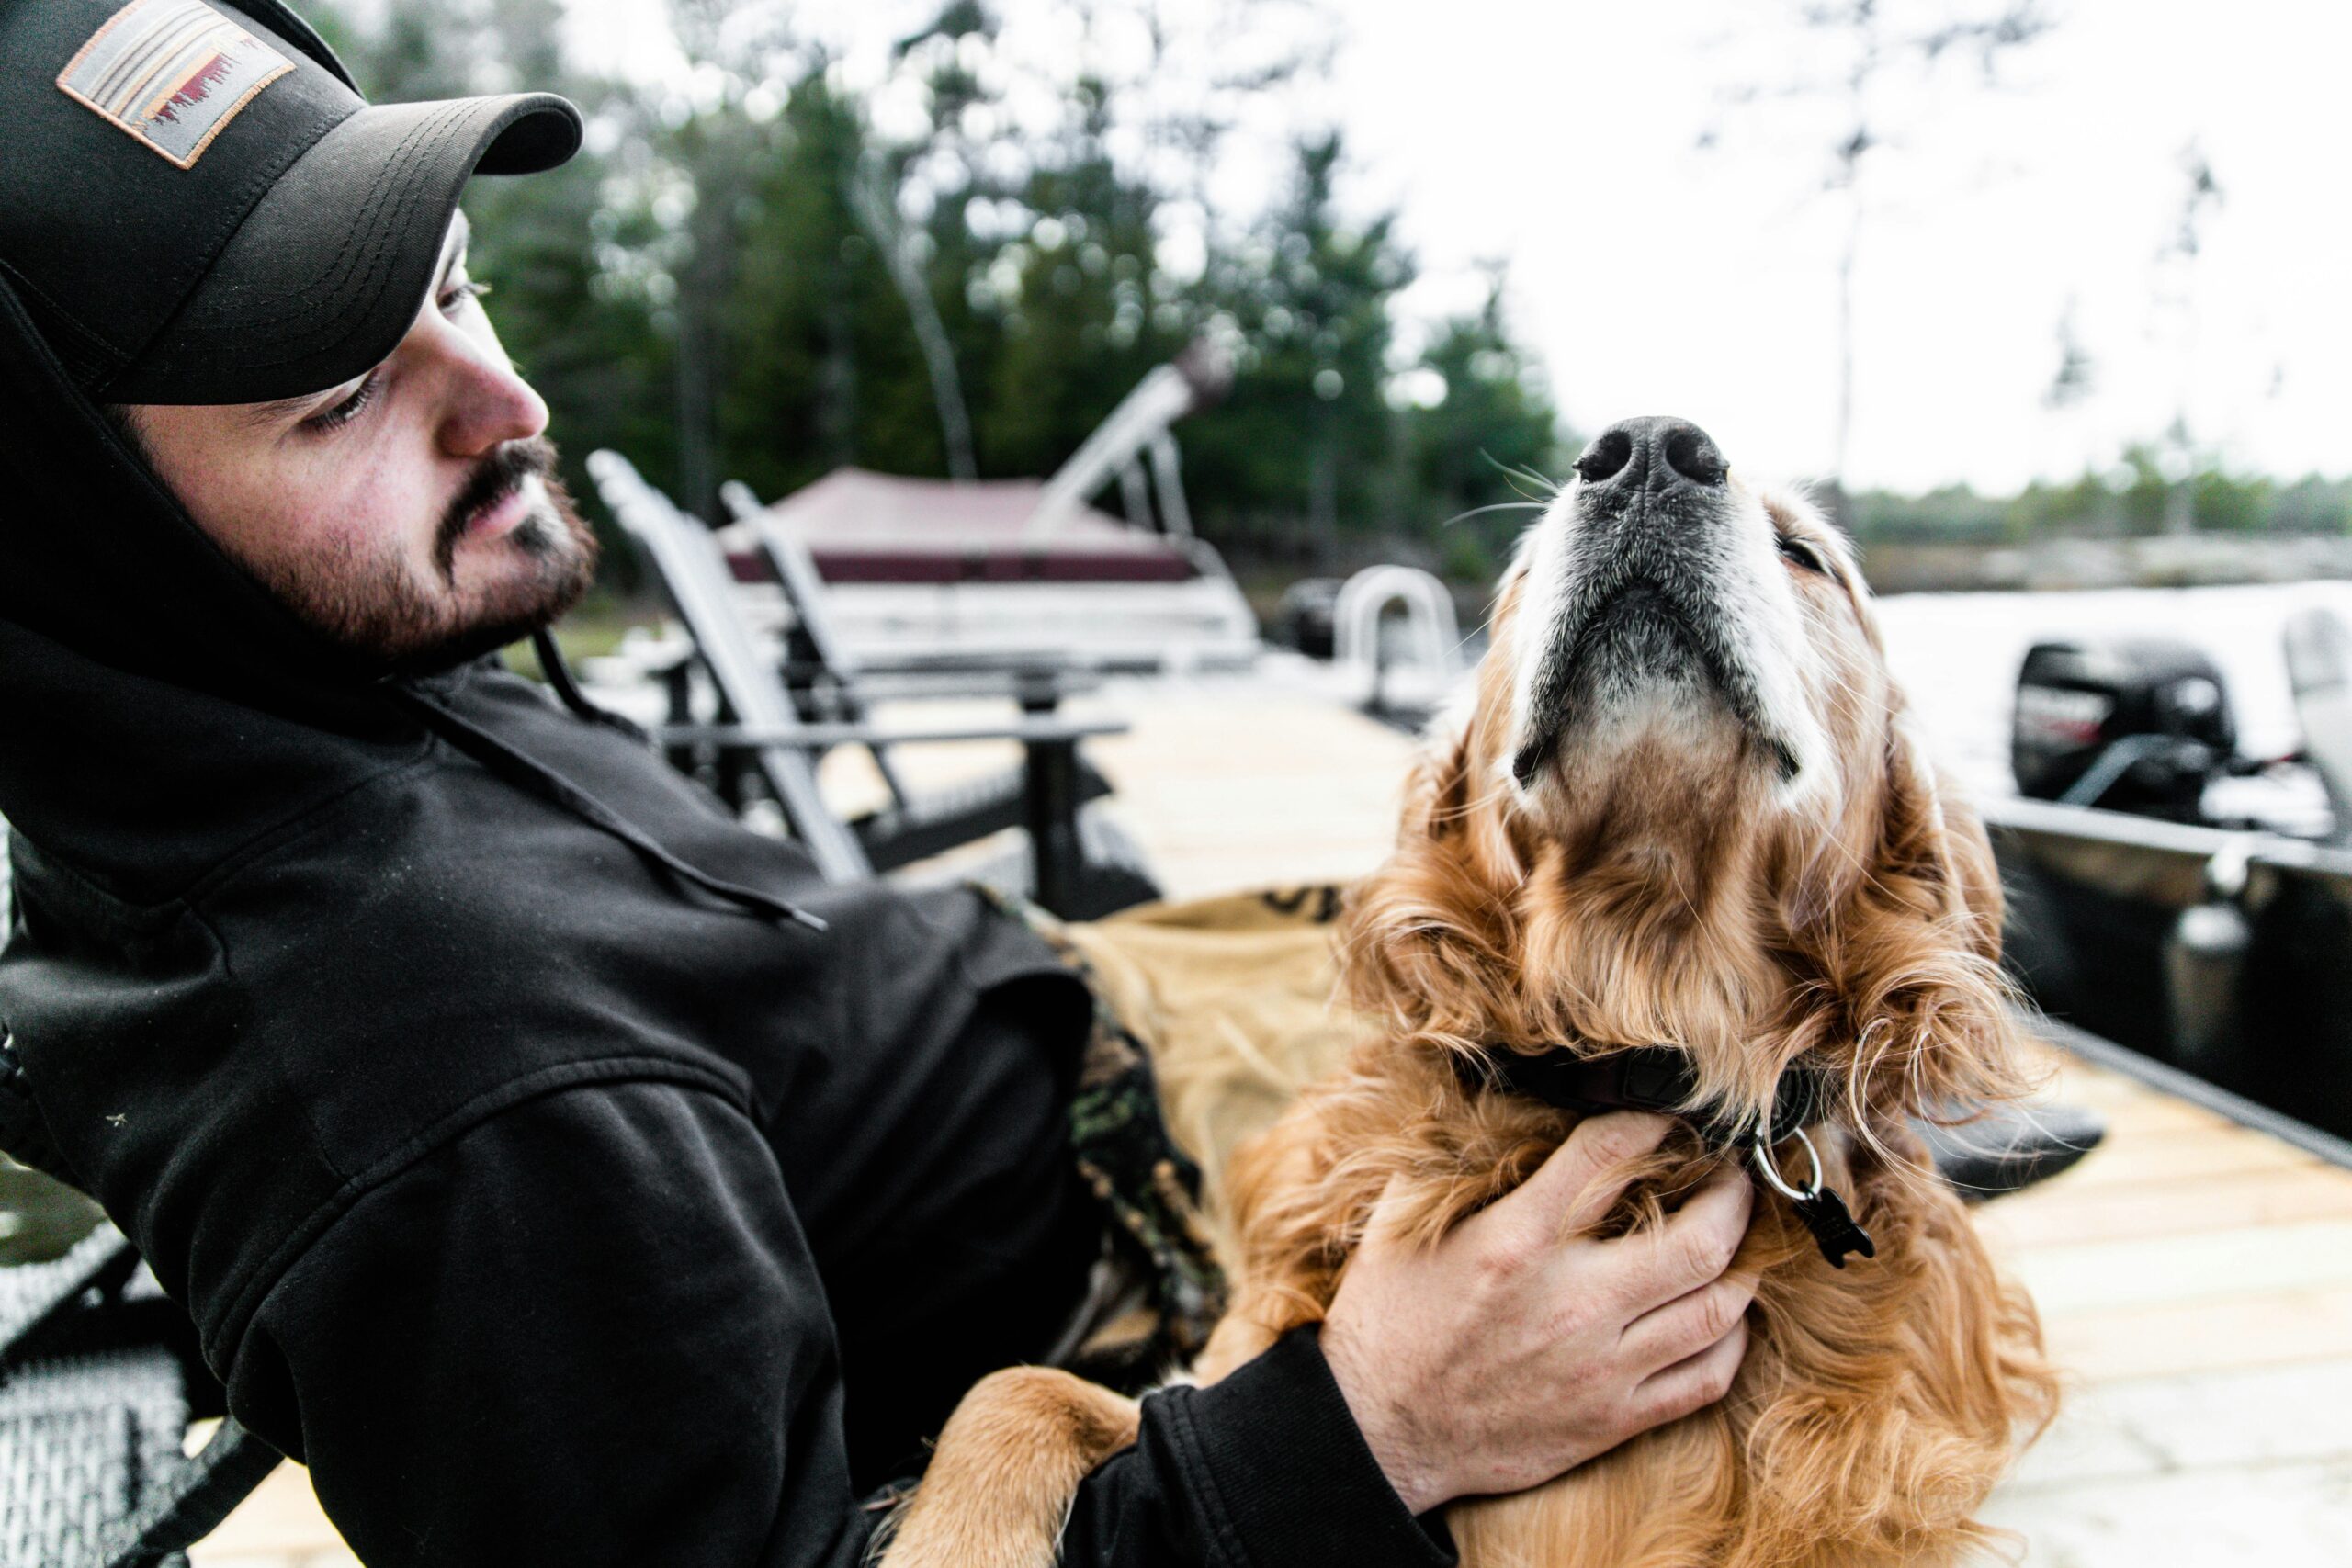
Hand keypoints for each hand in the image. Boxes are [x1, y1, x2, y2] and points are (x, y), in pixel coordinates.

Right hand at [1319, 1112, 1755, 1513]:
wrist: (1380, 1431)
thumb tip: (1490, 1105)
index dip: (1655, 1118)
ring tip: (1738, 1239)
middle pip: (1699, 1240)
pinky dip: (1730, 1339)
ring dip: (1743, 1264)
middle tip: (1734, 1175)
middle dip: (1733, 1196)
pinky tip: (1721, 1315)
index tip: (1671, 1109)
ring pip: (1717, 1309)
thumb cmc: (1389, 1318)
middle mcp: (1570, 1301)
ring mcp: (1599, 1366)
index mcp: (1515, 1240)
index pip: (1611, 1153)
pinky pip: (1706, 1378)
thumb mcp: (1399, 1222)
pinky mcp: (1611, 1419)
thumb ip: (1451, 1162)